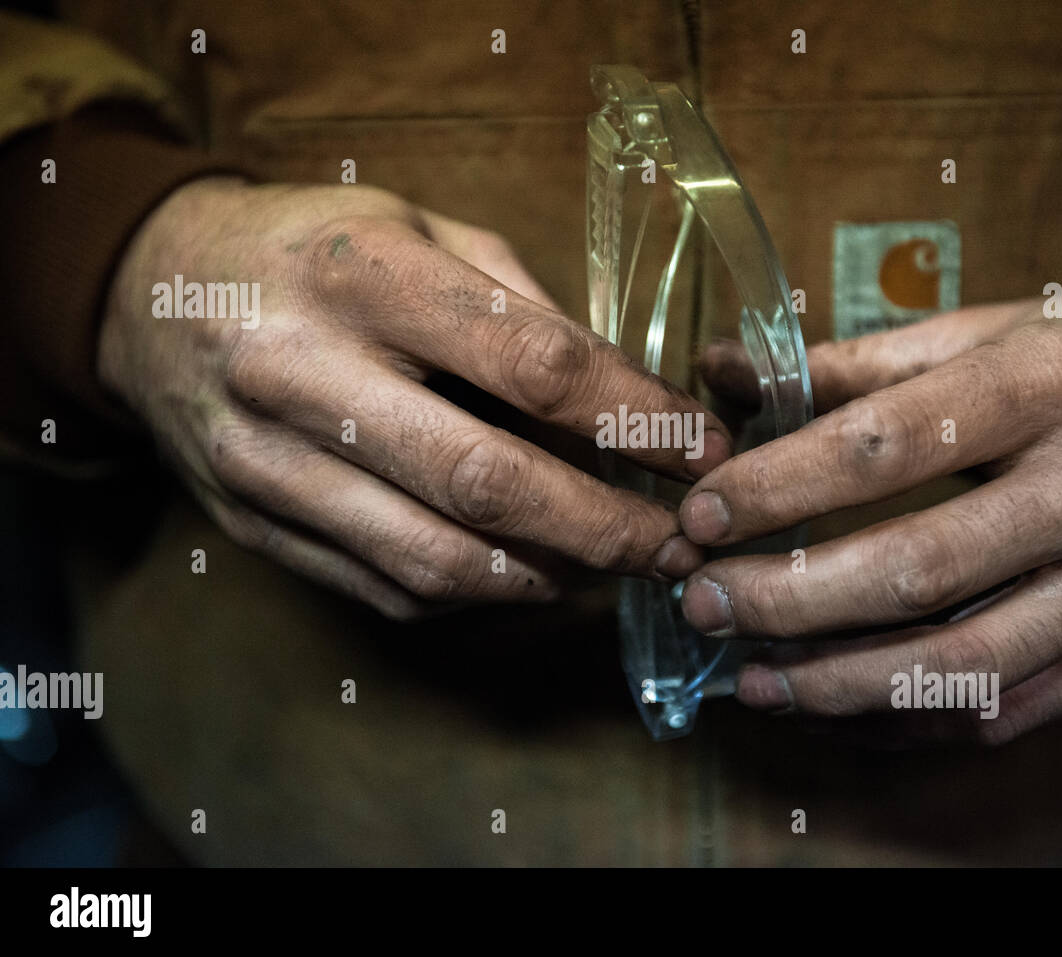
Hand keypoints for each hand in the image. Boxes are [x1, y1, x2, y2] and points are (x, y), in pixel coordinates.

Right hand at [99, 178, 728, 617]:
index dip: (638, 419)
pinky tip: (530, 571)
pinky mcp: (254, 526)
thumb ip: (522, 303)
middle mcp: (304, 373)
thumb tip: (628, 398)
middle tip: (679, 543)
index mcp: (363, 275)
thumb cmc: (314, 251)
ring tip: (616, 564)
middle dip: (607, 527)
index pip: (534, 364)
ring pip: (437, 558)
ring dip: (549, 575)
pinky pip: (388, 586)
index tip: (706, 451)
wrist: (153, 294)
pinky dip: (478, 591)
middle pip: (488, 481)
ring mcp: (267, 463)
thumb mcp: (421, 228)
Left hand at [680, 292, 1061, 742]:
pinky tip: (844, 711)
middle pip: (917, 568)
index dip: (779, 488)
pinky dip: (918, 722)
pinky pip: (1020, 707)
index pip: (888, 445)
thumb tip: (730, 373)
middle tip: (702, 602)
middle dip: (788, 598)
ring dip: (841, 684)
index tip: (701, 513)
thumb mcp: (1005, 326)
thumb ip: (862, 361)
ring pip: (966, 662)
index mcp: (1056, 382)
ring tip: (753, 680)